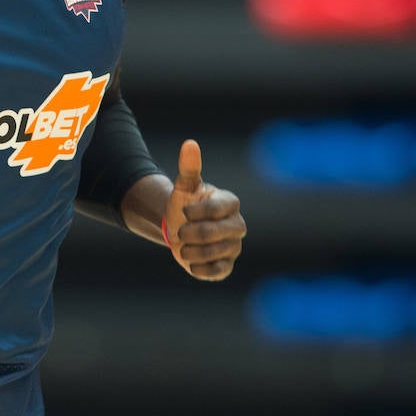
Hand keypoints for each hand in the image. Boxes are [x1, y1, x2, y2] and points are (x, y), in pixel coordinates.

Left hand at [162, 139, 245, 280]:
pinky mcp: (226, 266)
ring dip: (192, 251)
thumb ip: (189, 167)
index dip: (197, 212)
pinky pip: (218, 271)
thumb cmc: (185, 204)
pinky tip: (190, 262)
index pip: (218, 209)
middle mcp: (237, 225)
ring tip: (183, 246)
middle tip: (180, 232)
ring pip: (216, 253)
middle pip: (218, 233)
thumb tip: (190, 144)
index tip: (184, 212)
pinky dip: (201, 268)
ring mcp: (233, 247)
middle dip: (193, 233)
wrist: (179, 228)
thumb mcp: (184, 186)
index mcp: (230, 203)